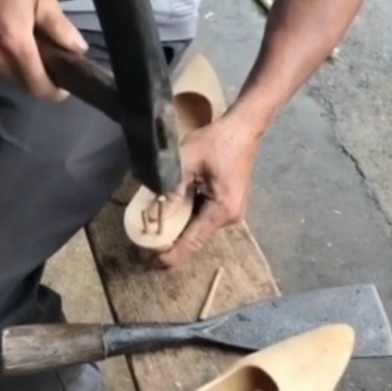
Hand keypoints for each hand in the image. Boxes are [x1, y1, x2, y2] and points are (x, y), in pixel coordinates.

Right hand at [0, 0, 85, 99]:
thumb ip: (61, 27)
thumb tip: (79, 50)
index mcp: (15, 45)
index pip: (40, 88)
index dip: (56, 91)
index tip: (66, 83)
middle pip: (28, 86)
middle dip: (41, 76)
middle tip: (47, 54)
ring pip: (14, 79)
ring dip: (24, 68)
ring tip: (25, 42)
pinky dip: (7, 63)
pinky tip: (4, 41)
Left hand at [156, 110, 259, 266]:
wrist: (244, 128)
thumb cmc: (218, 141)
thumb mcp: (187, 163)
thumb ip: (170, 191)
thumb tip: (152, 217)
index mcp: (222, 211)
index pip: (194, 241)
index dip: (173, 254)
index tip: (154, 263)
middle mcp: (231, 217)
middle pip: (197, 236)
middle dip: (173, 240)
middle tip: (147, 243)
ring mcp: (232, 211)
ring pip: (200, 226)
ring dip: (180, 226)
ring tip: (155, 228)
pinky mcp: (229, 203)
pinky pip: (205, 216)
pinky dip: (188, 215)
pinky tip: (172, 211)